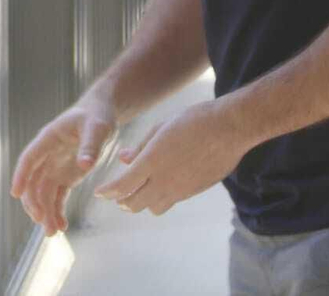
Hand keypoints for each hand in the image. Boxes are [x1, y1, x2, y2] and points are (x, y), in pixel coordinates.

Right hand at [9, 95, 117, 236]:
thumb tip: (85, 165)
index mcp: (49, 139)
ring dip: (45, 212)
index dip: (21, 175)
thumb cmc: (97, 116)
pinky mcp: (64, 176)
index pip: (29, 158)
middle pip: (33, 182)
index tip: (15, 194)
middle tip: (43, 222)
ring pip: (42, 193)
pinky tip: (62, 226)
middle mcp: (47, 155)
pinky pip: (56, 196)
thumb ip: (90, 146)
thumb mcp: (97, 128)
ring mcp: (54, 167)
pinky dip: (57, 211)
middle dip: (35, 203)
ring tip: (53, 232)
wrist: (101, 115)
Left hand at [94, 99, 247, 216]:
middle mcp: (165, 179)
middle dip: (121, 200)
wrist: (229, 128)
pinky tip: (160, 188)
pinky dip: (159, 200)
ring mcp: (180, 188)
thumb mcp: (161, 127)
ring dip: (141, 203)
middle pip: (134, 203)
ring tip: (137, 194)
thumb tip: (123, 158)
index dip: (107, 191)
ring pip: (152, 208)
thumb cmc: (193, 120)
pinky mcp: (193, 191)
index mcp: (152, 160)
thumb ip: (140, 147)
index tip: (99, 192)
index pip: (122, 186)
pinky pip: (170, 202)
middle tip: (116, 194)